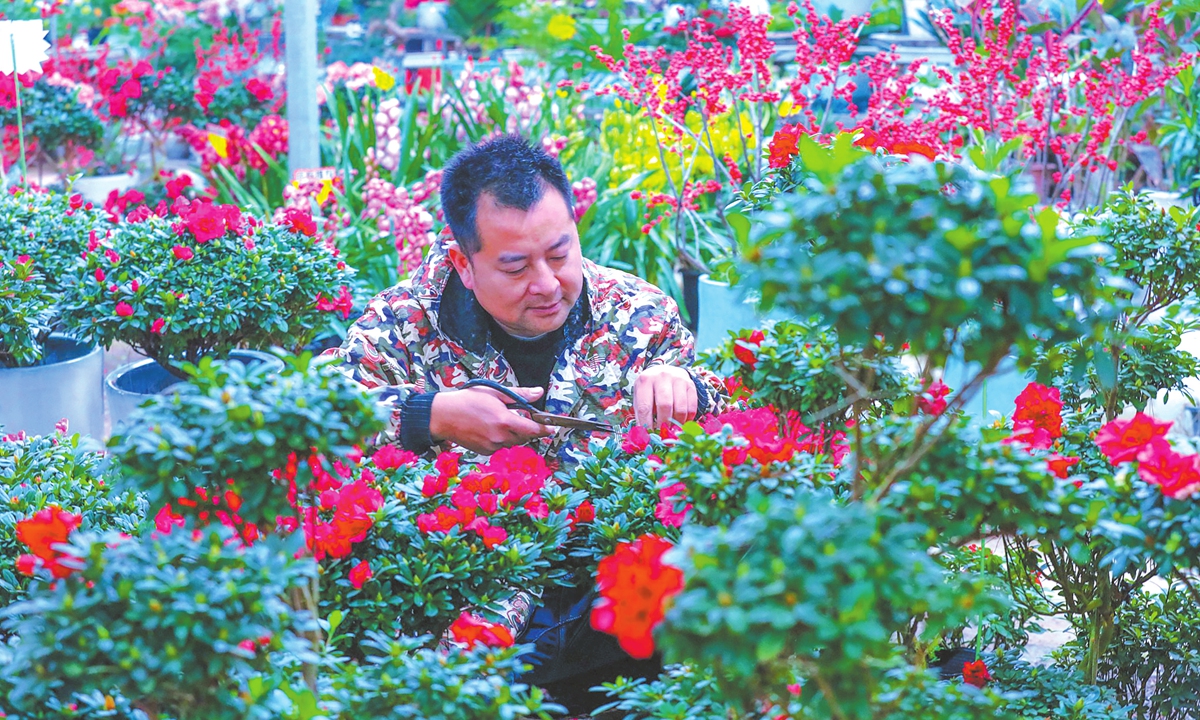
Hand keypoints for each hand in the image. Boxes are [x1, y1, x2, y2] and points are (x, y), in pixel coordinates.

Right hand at [429, 385, 553, 454]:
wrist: (443, 415)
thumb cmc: (468, 400)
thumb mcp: (495, 392)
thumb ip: (519, 394)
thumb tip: (538, 393)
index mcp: (504, 421)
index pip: (533, 429)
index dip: (544, 429)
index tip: (552, 428)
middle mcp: (500, 437)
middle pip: (524, 437)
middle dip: (527, 429)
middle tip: (520, 417)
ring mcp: (492, 446)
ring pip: (513, 443)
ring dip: (514, 434)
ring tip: (501, 421)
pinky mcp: (485, 451)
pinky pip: (500, 447)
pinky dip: (501, 439)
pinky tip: (491, 429)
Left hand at [633, 365, 697, 429]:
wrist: (665, 372)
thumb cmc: (649, 389)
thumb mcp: (640, 397)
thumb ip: (641, 415)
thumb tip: (644, 435)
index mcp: (645, 380)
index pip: (645, 406)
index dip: (647, 424)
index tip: (649, 436)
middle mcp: (662, 376)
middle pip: (665, 405)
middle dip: (664, 424)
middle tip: (663, 435)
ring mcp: (678, 379)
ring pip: (680, 408)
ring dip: (677, 423)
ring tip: (672, 431)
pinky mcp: (691, 385)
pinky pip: (692, 407)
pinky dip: (688, 419)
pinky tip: (682, 423)